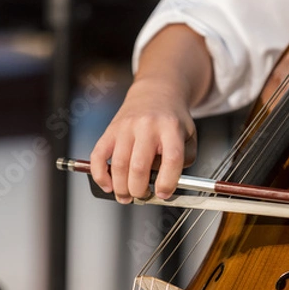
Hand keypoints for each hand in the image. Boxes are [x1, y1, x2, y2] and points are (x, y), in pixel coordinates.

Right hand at [90, 78, 196, 203]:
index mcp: (170, 128)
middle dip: (140, 190)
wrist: (155, 93)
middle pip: (139, 167)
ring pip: (118, 165)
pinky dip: (100, 175)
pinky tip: (108, 185)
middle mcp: (147, 126)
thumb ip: (184, 161)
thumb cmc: (171, 120)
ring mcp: (126, 127)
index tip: (163, 194)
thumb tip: (164, 184)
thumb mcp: (189, 137)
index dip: (167, 183)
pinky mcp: (110, 130)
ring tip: (127, 196)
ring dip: (121, 188)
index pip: (171, 159)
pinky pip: (98, 156)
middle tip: (143, 195)